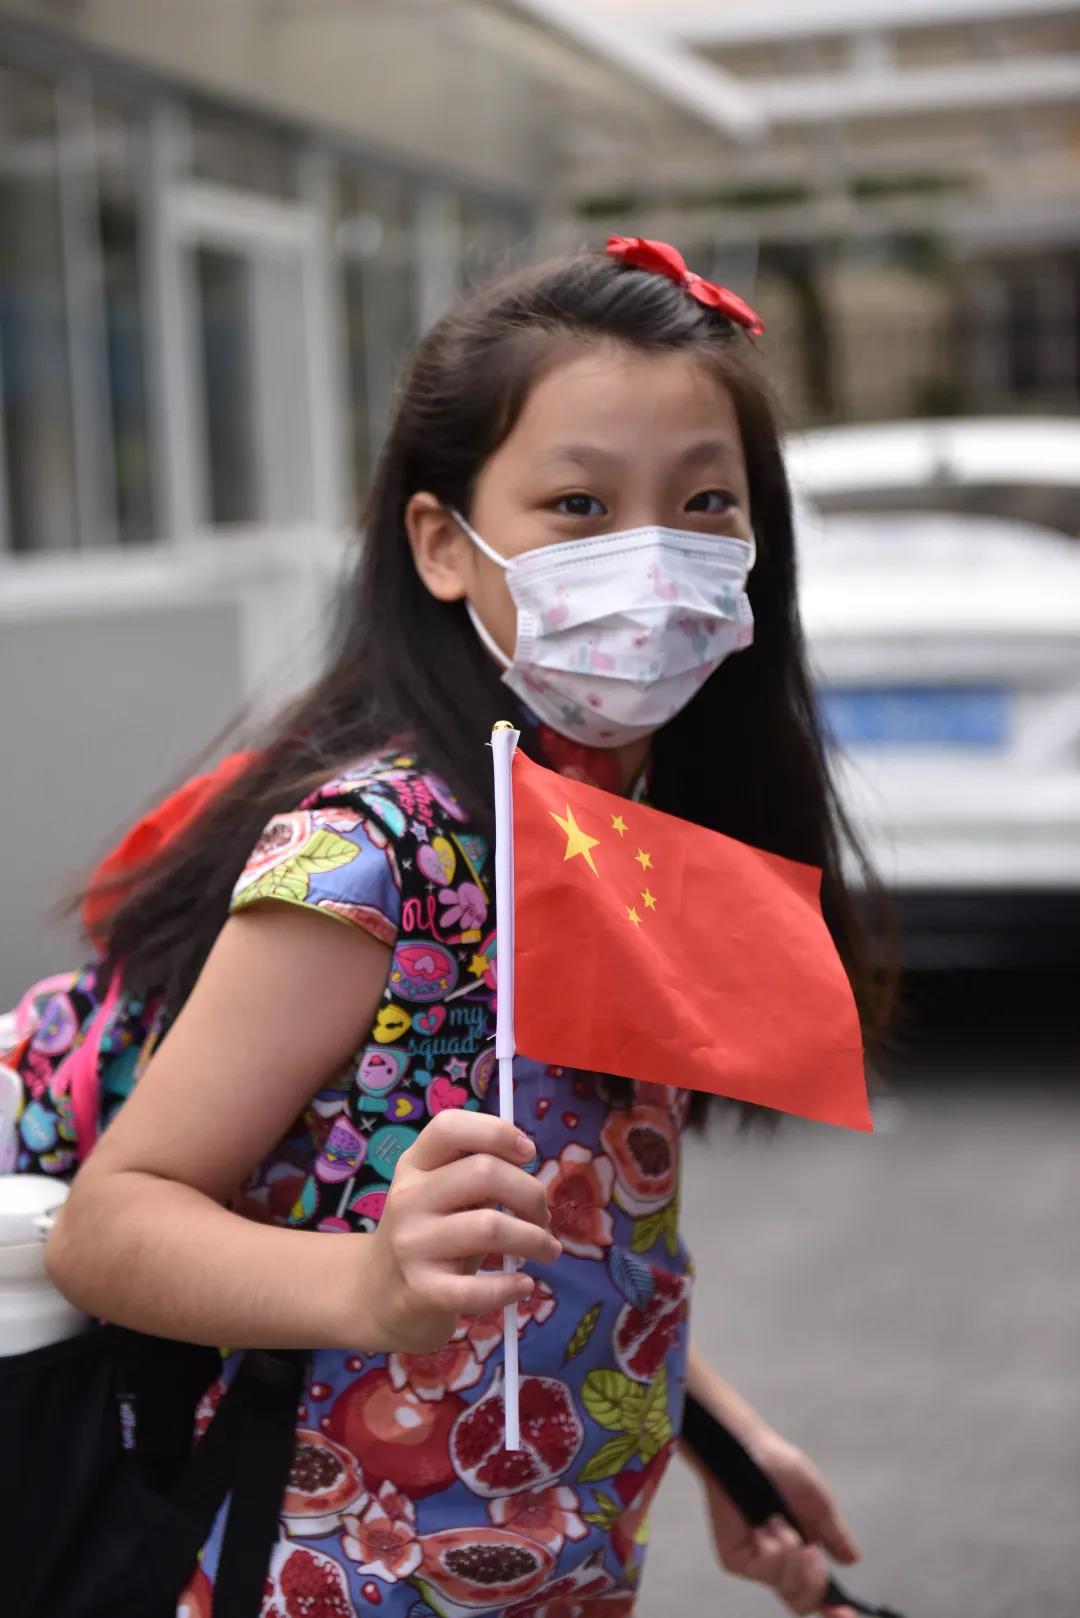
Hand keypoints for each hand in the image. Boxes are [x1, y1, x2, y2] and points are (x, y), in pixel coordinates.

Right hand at [362, 1110, 559, 1351]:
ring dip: (534, 1239)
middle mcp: (409, 1198)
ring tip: (547, 1250)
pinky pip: (477, 1288)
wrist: (376, 1294)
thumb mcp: (440, 1195)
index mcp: (415, 1165)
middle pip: (484, 1172)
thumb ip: (476, 1177)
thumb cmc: (428, 1235)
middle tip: (543, 1216)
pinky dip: (511, 1286)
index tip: (528, 1153)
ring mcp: (412, 1244)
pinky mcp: (421, 1290)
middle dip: (531, 1192)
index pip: (450, 1127)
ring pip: (490, 1227)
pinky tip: (524, 1285)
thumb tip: (533, 1182)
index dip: (496, 1131)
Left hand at [690, 1428, 860, 1617]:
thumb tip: (852, 1560)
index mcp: (800, 1551)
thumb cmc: (781, 1468)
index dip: (834, 1611)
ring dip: (794, 1554)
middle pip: (803, 1602)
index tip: (848, 1616)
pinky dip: (775, 1546)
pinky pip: (768, 1572)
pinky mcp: (736, 1560)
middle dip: (814, 1578)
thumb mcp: (819, 1503)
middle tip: (811, 1551)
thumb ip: (834, 1535)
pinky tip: (764, 1524)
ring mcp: (756, 1563)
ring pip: (790, 1588)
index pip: (816, 1592)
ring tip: (780, 1520)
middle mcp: (778, 1562)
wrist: (750, 1451)